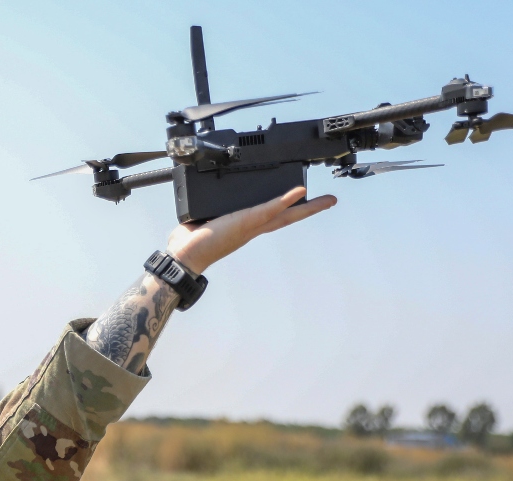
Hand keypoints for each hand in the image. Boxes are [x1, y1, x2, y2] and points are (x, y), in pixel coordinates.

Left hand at [166, 187, 336, 273]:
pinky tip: (300, 192)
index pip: (270, 217)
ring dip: (307, 207)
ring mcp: (250, 226)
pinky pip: (270, 209)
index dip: (286, 209)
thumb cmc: (188, 245)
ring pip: (284, 215)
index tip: (299, 202)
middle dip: (308, 211)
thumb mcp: (201, 220)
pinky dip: (285, 200)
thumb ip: (207, 212)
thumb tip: (202, 207)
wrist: (183, 256)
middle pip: (286, 218)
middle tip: (328, 202)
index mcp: (242, 228)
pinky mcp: (246, 222)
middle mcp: (250, 229)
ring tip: (326, 200)